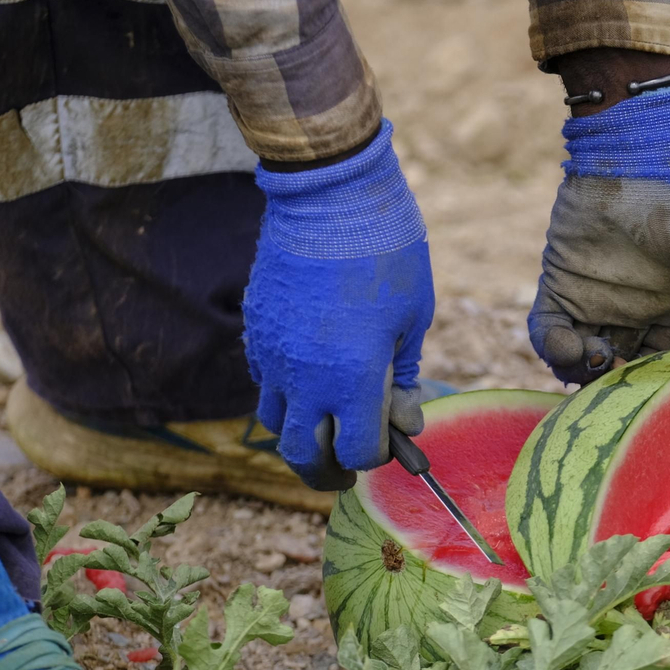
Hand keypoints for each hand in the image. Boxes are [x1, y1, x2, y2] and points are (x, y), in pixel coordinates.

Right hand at [245, 120, 432, 490]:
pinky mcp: (255, 330)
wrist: (328, 195)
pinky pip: (264, 383)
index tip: (392, 443)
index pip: (356, 451)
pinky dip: (285, 396)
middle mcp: (304, 377)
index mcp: (351, 378)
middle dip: (327, 474)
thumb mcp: (414, 317)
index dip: (376, 455)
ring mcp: (272, 355)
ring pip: (274, 424)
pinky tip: (309, 380)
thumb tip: (404, 418)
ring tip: (324, 431)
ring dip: (300, 437)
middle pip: (303, 455)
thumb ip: (403, 377)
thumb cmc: (386, 251)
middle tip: (346, 475)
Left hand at [529, 83, 669, 392]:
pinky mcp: (559, 288)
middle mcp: (636, 314)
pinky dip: (554, 348)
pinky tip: (572, 344)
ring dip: (584, 374)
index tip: (659, 402)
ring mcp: (595, 302)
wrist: (633, 160)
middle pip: (622, 372)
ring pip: (583, 360)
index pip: (667, 370)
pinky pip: (549, 334)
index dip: (661, 390)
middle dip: (618, 388)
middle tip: (618, 387)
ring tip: (596, 360)